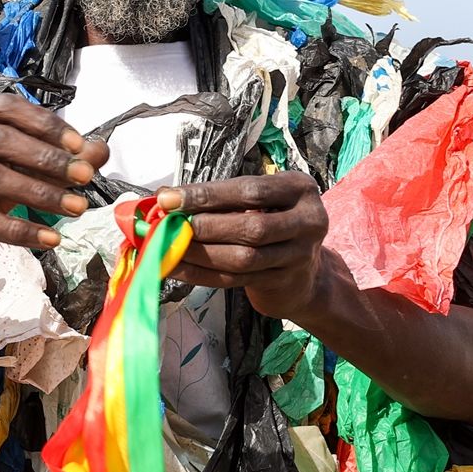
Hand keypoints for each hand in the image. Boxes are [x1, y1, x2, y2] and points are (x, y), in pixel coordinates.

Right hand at [0, 94, 107, 320]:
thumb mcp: (14, 172)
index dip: (44, 122)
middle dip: (48, 158)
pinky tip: (50, 239)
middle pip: (3, 140)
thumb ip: (54, 159)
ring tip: (76, 209)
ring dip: (41, 193)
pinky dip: (21, 230)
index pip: (7, 108)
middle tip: (85, 177)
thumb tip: (100, 151)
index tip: (79, 144)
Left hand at [156, 173, 328, 320]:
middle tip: (168, 225)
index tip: (169, 199)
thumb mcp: (259, 200)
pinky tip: (177, 268)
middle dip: (204, 226)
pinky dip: (201, 274)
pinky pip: (235, 280)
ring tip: (169, 246)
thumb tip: (165, 198)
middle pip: (251, 227)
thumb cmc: (271, 221)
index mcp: (300, 189)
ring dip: (200, 253)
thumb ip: (221, 197)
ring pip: (243, 258)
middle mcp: (308, 221)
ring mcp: (299, 256)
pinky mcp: (282, 282)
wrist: (303, 272)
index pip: (249, 190)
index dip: (207, 195)